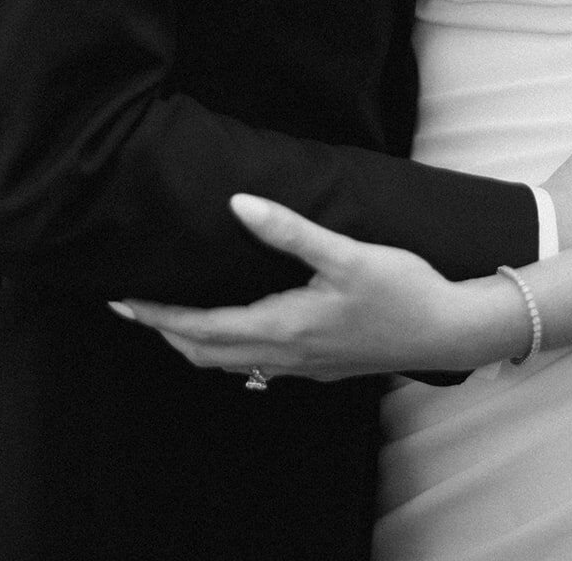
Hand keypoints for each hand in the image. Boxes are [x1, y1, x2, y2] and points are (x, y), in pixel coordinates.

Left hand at [110, 195, 513, 380]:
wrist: (449, 331)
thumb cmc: (402, 289)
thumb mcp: (346, 252)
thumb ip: (290, 229)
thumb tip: (239, 205)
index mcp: (284, 327)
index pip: (202, 326)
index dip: (158, 314)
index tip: (123, 301)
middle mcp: (286, 355)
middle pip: (206, 352)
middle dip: (165, 329)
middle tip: (131, 308)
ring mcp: (303, 366)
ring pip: (230, 364)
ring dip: (193, 342)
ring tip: (170, 316)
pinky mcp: (320, 365)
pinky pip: (257, 366)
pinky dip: (227, 350)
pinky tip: (234, 333)